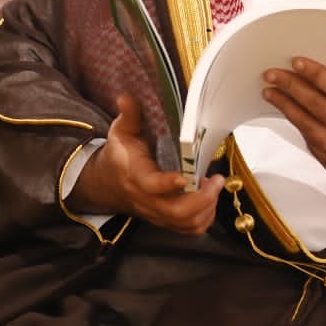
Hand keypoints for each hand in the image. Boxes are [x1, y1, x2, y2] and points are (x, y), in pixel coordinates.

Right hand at [70, 93, 223, 235]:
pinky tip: (209, 197)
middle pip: (176, 212)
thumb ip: (130, 115)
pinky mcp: (167, 220)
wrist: (110, 183)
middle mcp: (147, 200)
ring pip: (187, 224)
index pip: (151, 186)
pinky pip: (190, 228)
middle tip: (215, 180)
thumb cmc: (120, 155)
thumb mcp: (122, 132)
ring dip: (207, 208)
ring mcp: (158, 213)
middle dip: (202, 199)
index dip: (168, 184)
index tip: (185, 177)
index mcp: (136, 176)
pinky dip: (205, 216)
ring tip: (214, 186)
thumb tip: (127, 96)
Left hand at [262, 56, 325, 211]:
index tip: (296, 61)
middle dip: (290, 85)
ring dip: (284, 105)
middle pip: (313, 103)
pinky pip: (308, 138)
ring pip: (303, 123)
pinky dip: (297, 122)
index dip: (314, 72)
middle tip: (271, 73)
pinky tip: (286, 110)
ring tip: (269, 92)